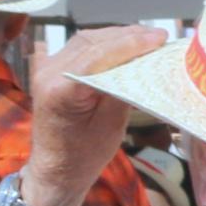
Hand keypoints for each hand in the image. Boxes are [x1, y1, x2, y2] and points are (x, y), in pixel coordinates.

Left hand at [24, 24, 169, 205]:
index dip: (131, 43)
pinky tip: (122, 43)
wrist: (55, 169)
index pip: (99, 54)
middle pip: (92, 41)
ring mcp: (46, 68)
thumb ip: (121, 90)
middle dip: (127, 36)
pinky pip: (78, 48)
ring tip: (146, 37)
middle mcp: (48, 72)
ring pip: (85, 40)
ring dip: (117, 36)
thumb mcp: (111, 126)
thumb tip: (143, 63)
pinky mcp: (50, 69)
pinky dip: (103, 42)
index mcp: (61, 89)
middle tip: (159, 36)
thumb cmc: (84, 155)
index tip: (159, 39)